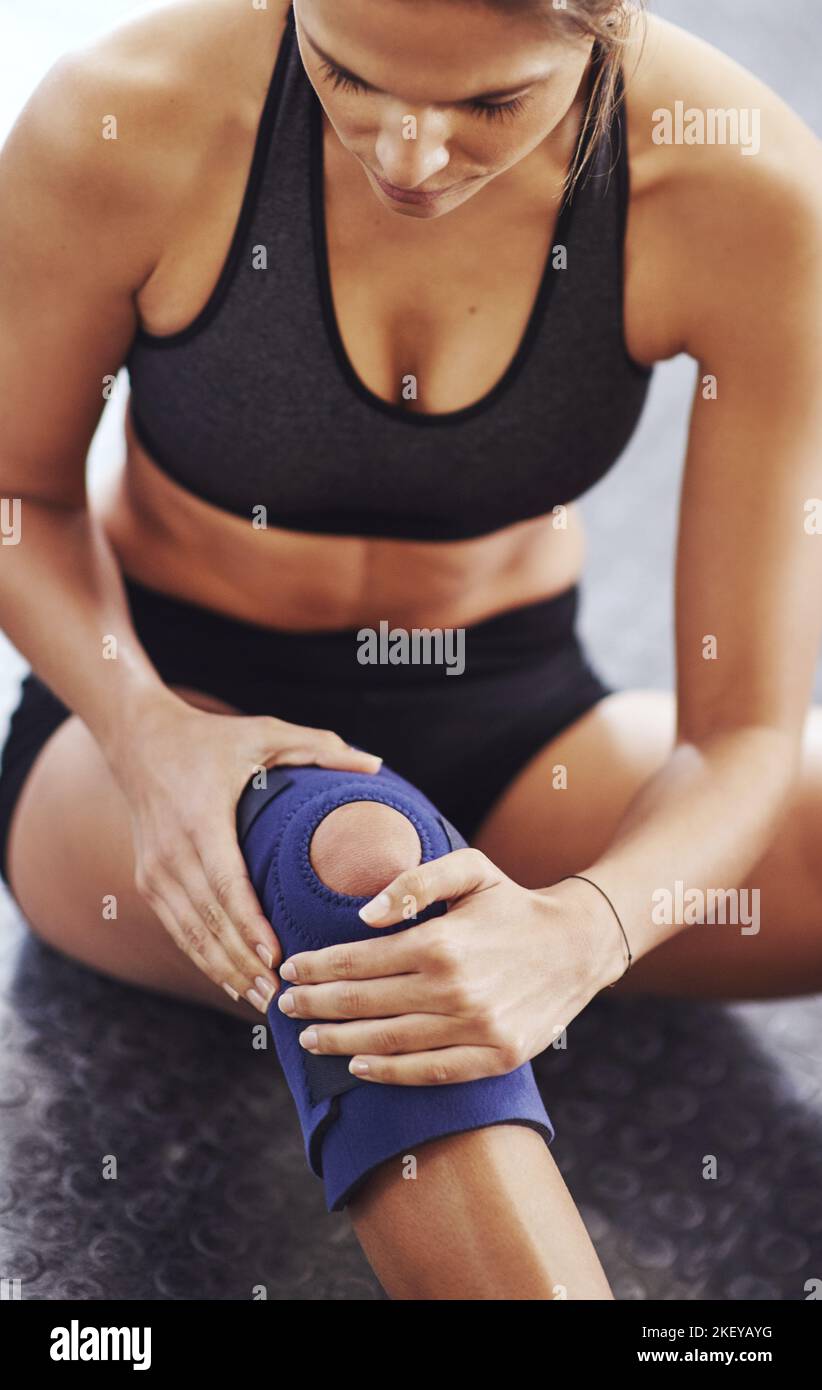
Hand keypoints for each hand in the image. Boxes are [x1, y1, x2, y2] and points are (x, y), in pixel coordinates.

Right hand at [107, 692, 382, 1013]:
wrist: (139, 740)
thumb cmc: (211, 738)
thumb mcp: (264, 733)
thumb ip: (319, 748)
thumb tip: (376, 764)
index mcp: (201, 819)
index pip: (226, 883)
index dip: (249, 924)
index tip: (275, 957)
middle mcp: (173, 851)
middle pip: (208, 920)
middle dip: (242, 963)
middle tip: (280, 996)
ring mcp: (156, 870)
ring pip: (190, 933)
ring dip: (223, 970)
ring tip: (261, 1001)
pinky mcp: (149, 880)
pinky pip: (177, 929)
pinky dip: (203, 959)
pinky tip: (232, 982)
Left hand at [277, 849, 624, 1083]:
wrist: (578, 945)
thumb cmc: (512, 903)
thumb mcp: (469, 869)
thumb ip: (415, 882)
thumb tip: (364, 914)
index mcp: (442, 942)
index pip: (360, 961)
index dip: (317, 968)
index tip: (289, 970)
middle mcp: (456, 989)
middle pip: (365, 1003)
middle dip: (316, 1006)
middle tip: (284, 1007)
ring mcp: (477, 1028)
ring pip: (389, 1042)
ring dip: (340, 1042)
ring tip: (308, 1039)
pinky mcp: (496, 1057)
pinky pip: (431, 1072)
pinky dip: (389, 1073)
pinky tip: (357, 1066)